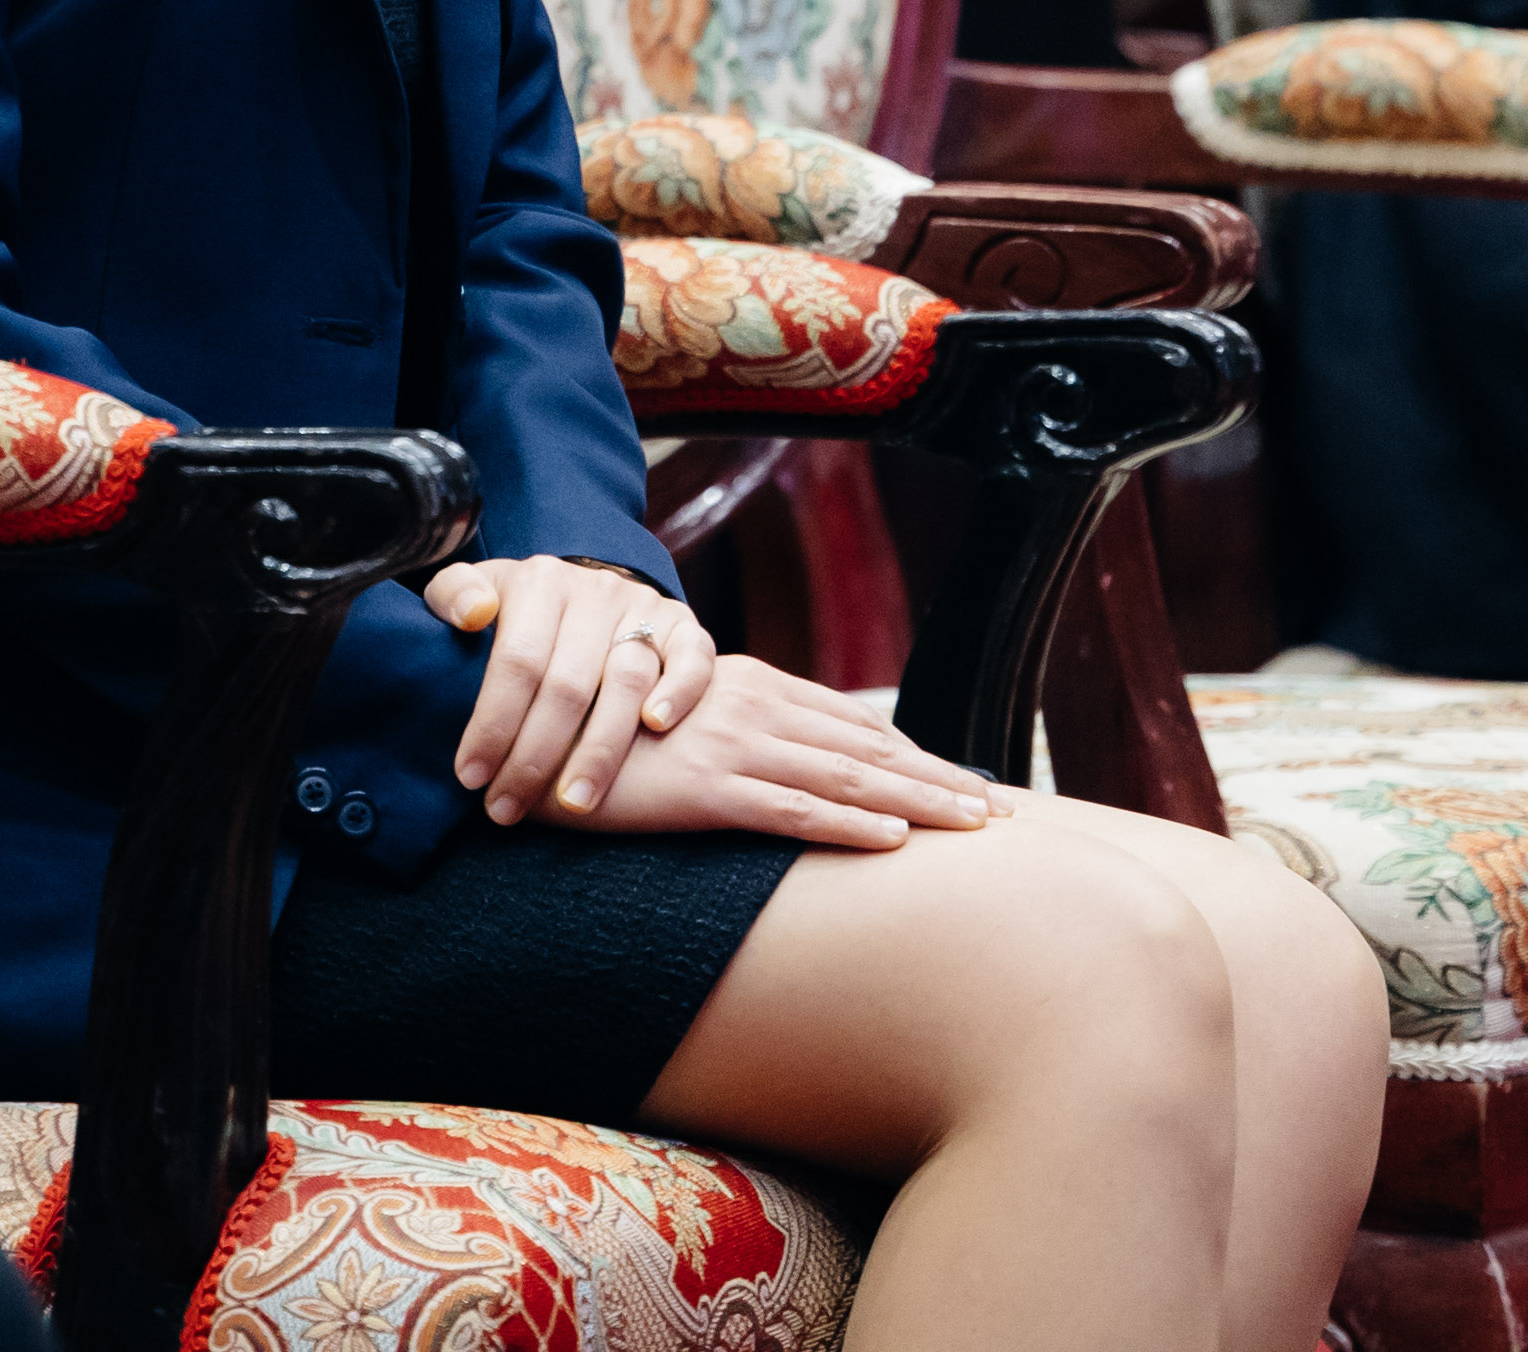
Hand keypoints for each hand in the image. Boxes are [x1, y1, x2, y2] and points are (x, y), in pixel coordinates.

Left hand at [429, 556, 715, 826]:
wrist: (581, 589)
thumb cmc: (516, 610)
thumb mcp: (474, 590)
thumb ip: (454, 594)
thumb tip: (471, 615)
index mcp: (538, 583)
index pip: (516, 661)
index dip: (492, 723)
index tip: (472, 777)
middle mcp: (594, 591)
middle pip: (568, 684)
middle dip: (536, 756)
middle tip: (509, 809)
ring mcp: (642, 607)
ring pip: (627, 681)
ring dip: (602, 749)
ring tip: (575, 801)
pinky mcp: (681, 624)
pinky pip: (693, 657)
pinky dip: (681, 691)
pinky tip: (657, 728)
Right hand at [578, 651, 1003, 851]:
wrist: (527, 731)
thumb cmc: (597, 732)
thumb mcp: (675, 718)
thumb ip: (728, 726)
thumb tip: (777, 760)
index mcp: (747, 686)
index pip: (850, 723)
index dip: (914, 753)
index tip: (964, 781)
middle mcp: (750, 706)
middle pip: (867, 749)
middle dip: (939, 780)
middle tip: (1000, 810)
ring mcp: (730, 746)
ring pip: (847, 778)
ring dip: (918, 803)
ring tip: (974, 827)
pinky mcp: (704, 788)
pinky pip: (790, 810)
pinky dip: (848, 826)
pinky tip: (893, 842)